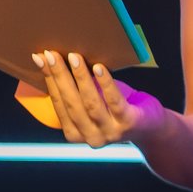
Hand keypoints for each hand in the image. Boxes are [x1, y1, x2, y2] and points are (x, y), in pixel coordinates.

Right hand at [30, 51, 164, 148]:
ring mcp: (110, 133)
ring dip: (80, 78)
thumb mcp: (93, 102)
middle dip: (59, 76)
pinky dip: (106, 84)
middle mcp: (91, 137)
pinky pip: (115, 102)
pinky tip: (100, 68)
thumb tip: (52, 60)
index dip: (48, 79)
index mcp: (75, 133)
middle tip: (51, 54)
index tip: (40, 58)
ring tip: (74, 57)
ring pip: (90, 103)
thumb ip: (76, 91)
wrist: (152, 126)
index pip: (58, 103)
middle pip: (71, 103)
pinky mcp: (129, 123)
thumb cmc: (117, 108)